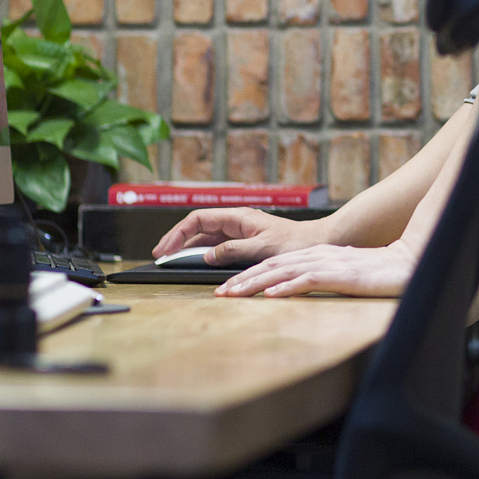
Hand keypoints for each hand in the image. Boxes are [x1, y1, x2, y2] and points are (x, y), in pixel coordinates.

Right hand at [151, 208, 318, 265]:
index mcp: (238, 217)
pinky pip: (218, 246)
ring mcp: (240, 231)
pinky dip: (203, 253)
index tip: (165, 249)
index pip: (198, 219)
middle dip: (177, 240)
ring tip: (171, 260)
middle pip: (198, 228)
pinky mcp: (246, 242)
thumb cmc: (295, 243)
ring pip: (206, 237)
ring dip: (188, 248)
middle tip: (160, 256)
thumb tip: (206, 255)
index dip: (178, 233)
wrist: (318, 243)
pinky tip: (195, 262)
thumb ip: (232, 250)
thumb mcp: (261, 248)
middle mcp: (237, 222)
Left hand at [215, 241, 416, 298]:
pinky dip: (287, 287)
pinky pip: (308, 280)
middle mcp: (318, 256)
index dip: (249, 276)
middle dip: (241, 280)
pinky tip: (270, 295)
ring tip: (233, 294)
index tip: (228, 289)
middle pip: (271, 266)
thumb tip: (305, 284)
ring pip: (282, 272)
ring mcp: (329, 264)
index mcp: (318, 255)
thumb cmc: (380, 271)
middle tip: (219, 294)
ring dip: (254, 283)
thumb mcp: (346, 272)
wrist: (410, 262)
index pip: (275, 265)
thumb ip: (325, 275)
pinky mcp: (342, 275)